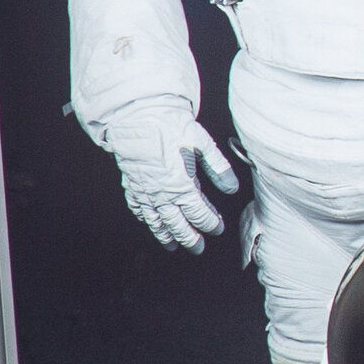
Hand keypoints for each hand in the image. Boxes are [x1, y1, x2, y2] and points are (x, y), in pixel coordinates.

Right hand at [94, 100, 237, 252]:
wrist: (137, 116)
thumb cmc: (169, 126)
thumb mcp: (203, 144)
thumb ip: (219, 168)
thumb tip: (232, 187)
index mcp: (182, 186)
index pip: (200, 214)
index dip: (210, 223)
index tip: (217, 228)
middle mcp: (162, 194)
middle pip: (178, 225)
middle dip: (190, 238)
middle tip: (198, 248)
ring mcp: (145, 191)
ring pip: (157, 222)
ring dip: (166, 236)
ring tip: (173, 246)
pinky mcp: (132, 185)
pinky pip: (139, 209)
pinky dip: (146, 220)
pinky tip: (150, 223)